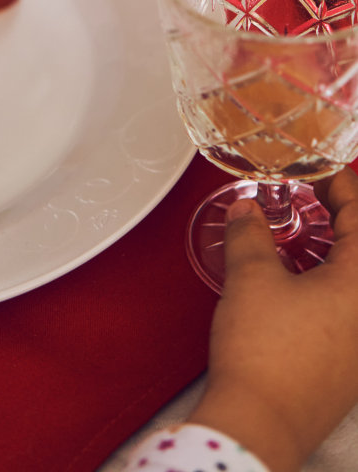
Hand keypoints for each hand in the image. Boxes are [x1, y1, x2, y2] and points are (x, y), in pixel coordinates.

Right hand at [189, 170, 357, 471]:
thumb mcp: (251, 277)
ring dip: (336, 252)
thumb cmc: (264, 355)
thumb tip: (249, 211)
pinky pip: (349, 311)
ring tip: (303, 236)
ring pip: (356, 283)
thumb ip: (251, 233)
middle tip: (315, 198)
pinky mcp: (349, 368)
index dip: (340, 187)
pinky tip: (298, 283)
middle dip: (340, 219)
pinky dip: (331, 284)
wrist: (259, 423)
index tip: (321, 173)